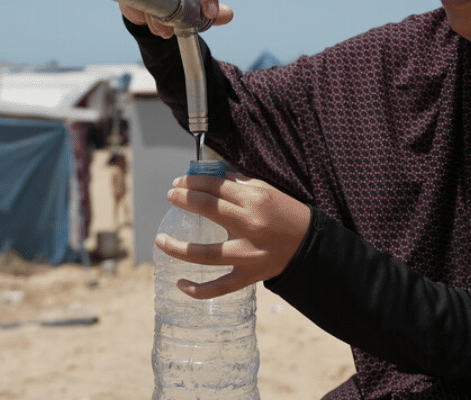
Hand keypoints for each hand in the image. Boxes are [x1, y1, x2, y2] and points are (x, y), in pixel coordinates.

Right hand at [121, 0, 234, 37]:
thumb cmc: (179, 2)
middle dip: (177, 11)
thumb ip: (215, 13)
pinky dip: (145, 19)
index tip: (210, 13)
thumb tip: (228, 14)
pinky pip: (138, 4)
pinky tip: (151, 23)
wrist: (151, 5)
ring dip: (160, 21)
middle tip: (178, 28)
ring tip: (165, 30)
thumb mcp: (198, 9)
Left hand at [156, 172, 310, 299]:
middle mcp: (249, 226)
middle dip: (183, 200)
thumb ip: (236, 185)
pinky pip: (218, 287)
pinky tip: (179, 283)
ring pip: (204, 253)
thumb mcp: (266, 190)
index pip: (215, 186)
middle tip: (171, 196)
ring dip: (177, 247)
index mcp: (254, 200)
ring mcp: (247, 254)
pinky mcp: (248, 276)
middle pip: (207, 209)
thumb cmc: (285, 214)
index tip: (178, 183)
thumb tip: (206, 179)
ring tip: (160, 240)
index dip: (192, 182)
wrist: (310, 246)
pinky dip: (197, 290)